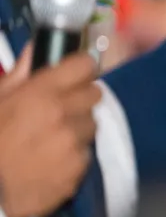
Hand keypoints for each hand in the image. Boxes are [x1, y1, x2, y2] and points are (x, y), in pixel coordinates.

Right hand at [0, 52, 100, 216]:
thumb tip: (38, 47)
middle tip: (61, 107)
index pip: (84, 66)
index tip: (75, 73)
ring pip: (92, 124)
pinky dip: (74, 154)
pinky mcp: (78, 170)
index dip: (81, 68)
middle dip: (80, 97)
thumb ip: (20, 73)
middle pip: (95, 94)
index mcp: (41, 94)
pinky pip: (86, 153)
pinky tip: (52, 159)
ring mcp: (73, 145)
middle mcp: (64, 116)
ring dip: (78, 126)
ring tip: (53, 136)